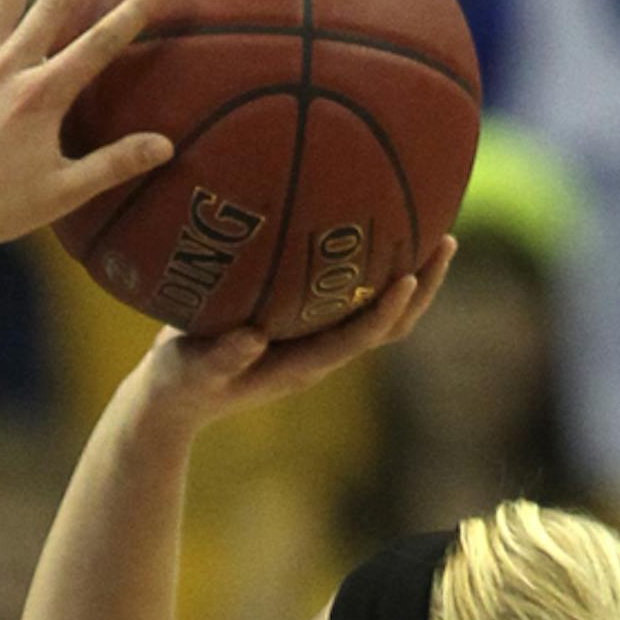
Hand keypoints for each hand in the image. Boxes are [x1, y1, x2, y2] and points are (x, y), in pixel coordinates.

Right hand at [132, 241, 455, 420]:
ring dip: (412, 275)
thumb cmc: (178, 385)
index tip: (410, 275)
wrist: (173, 399)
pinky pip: (350, 292)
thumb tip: (253, 336)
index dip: (387, 310)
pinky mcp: (304, 323)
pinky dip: (373, 263)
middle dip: (421, 288)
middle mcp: (320, 352)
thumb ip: (219, 358)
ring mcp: (315, 338)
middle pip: (388, 324)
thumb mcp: (189, 372)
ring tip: (437, 227)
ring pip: (378, 309)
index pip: (358, 338)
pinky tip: (377, 220)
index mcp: (301, 366)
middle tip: (447, 239)